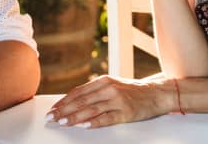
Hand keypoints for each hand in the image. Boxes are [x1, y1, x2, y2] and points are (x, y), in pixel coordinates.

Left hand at [46, 75, 174, 128]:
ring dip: (75, 117)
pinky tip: (85, 125)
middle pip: (82, 100)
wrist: (155, 94)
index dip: (64, 101)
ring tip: (63, 122)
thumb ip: (94, 92)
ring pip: (91, 109)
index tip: (53, 109)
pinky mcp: (125, 112)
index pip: (78, 92)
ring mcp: (117, 100)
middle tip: (52, 117)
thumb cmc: (132, 91)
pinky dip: (94, 122)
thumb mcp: (112, 86)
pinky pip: (107, 118)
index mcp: (103, 81)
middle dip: (64, 110)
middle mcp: (109, 89)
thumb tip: (73, 102)